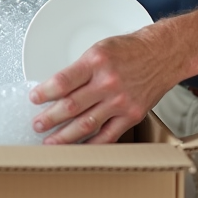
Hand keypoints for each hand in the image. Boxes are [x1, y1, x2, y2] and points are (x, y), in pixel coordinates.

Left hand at [29, 27, 174, 144]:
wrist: (163, 54)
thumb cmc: (130, 50)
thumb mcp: (100, 49)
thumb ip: (81, 69)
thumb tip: (57, 89)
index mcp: (96, 62)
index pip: (63, 81)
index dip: (45, 92)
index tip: (34, 98)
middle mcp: (108, 82)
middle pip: (71, 106)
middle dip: (49, 118)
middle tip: (37, 125)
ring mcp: (121, 101)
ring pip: (86, 124)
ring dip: (64, 136)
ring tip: (50, 142)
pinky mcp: (132, 115)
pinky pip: (108, 135)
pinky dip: (91, 144)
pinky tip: (78, 148)